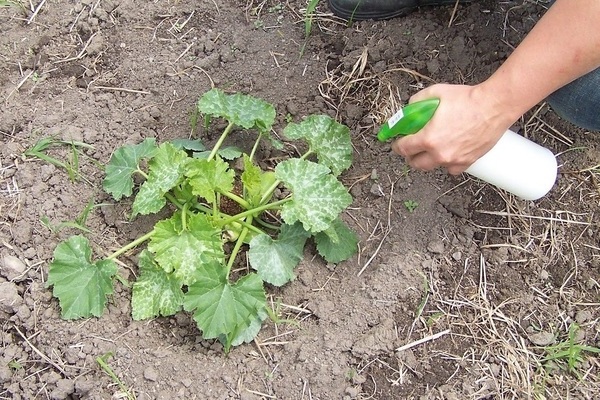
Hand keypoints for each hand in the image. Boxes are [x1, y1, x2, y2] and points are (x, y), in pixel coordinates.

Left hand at [391, 83, 513, 174]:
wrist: (494, 106)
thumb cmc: (468, 99)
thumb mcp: (436, 93)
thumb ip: (418, 101)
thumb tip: (409, 108)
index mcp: (428, 138)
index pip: (404, 149)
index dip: (397, 145)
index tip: (397, 143)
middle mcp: (439, 153)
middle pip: (416, 163)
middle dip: (410, 156)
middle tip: (411, 149)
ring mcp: (454, 159)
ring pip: (433, 167)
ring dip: (428, 160)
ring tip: (429, 151)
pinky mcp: (468, 161)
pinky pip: (452, 169)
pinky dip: (448, 164)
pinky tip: (447, 154)